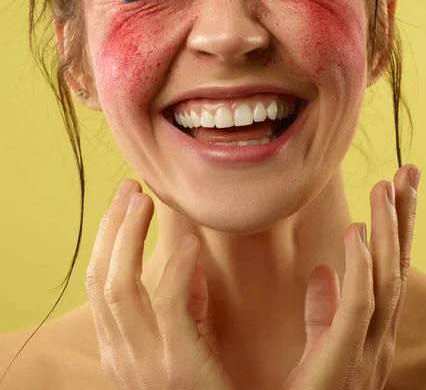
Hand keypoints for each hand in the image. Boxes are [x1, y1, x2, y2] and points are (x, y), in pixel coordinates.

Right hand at [85, 179, 235, 389]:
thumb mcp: (190, 347)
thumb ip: (188, 309)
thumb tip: (190, 269)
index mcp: (124, 352)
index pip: (101, 284)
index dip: (108, 239)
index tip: (124, 203)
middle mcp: (124, 359)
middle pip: (101, 279)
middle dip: (112, 228)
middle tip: (130, 189)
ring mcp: (146, 366)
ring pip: (118, 286)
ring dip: (128, 237)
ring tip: (145, 201)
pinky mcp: (179, 369)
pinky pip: (168, 305)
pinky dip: (176, 267)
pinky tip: (192, 243)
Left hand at [282, 164, 419, 389]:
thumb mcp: (318, 347)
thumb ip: (323, 311)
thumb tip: (322, 270)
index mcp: (370, 331)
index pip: (386, 267)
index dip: (393, 226)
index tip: (394, 186)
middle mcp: (378, 339)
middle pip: (396, 265)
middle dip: (404, 217)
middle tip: (409, 171)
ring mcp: (367, 353)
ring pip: (386, 279)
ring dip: (389, 230)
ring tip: (389, 186)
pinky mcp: (344, 365)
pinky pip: (359, 307)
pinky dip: (362, 267)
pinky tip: (357, 231)